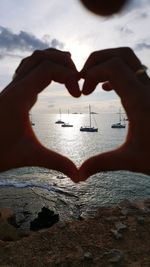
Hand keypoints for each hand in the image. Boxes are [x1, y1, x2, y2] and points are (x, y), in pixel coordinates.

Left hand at [0, 48, 80, 181]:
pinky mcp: (11, 93)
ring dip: (52, 61)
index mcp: (19, 97)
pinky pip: (26, 70)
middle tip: (77, 78)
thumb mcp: (30, 156)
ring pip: (31, 61)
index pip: (47, 69)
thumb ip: (57, 163)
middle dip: (63, 62)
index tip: (78, 95)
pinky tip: (51, 79)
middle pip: (40, 58)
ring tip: (69, 71)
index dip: (68, 75)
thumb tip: (78, 177)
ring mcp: (11, 88)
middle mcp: (14, 88)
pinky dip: (42, 67)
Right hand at [79, 47, 149, 179]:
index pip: (113, 67)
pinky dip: (116, 72)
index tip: (83, 92)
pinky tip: (108, 89)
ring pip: (128, 59)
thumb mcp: (129, 160)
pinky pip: (133, 70)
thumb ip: (101, 164)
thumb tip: (78, 175)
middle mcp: (147, 89)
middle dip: (97, 61)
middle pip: (121, 54)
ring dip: (106, 64)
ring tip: (93, 84)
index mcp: (140, 101)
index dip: (92, 73)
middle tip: (84, 79)